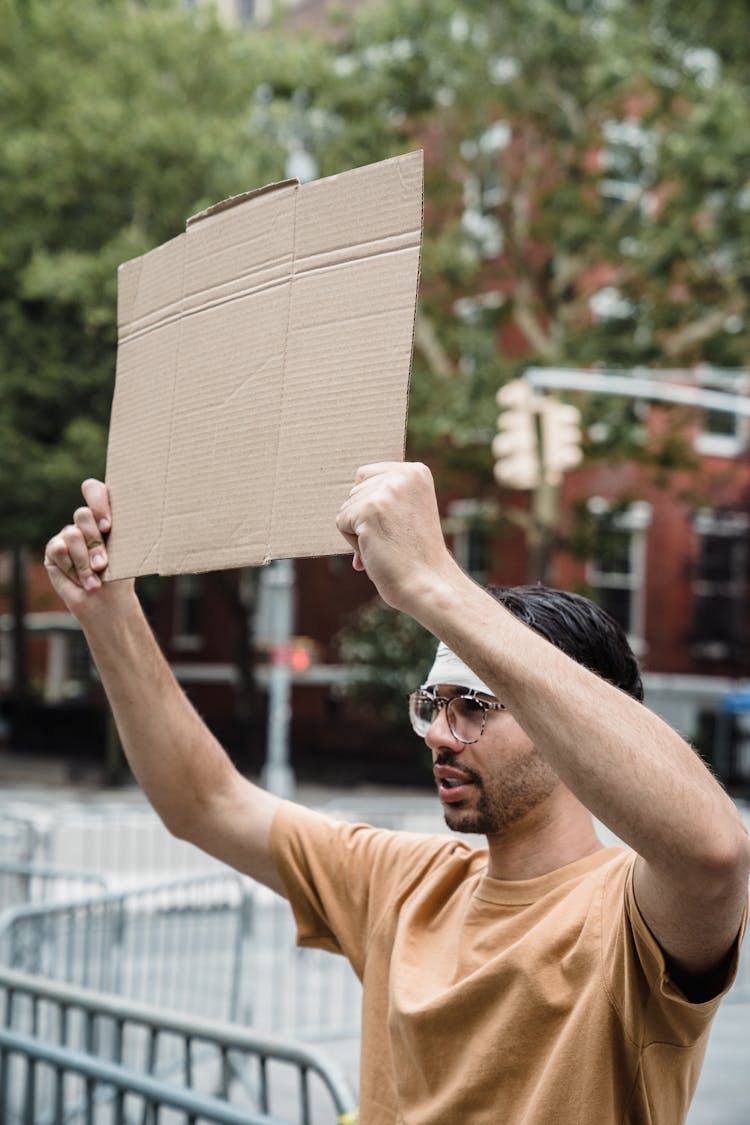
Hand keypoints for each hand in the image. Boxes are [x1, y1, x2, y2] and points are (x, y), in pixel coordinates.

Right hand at [44, 479, 133, 618]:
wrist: (107, 603)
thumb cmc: (121, 575)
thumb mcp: (128, 551)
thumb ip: (124, 529)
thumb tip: (138, 511)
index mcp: (104, 515)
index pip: (93, 491)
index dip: (97, 503)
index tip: (107, 527)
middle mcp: (85, 522)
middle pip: (82, 514)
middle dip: (95, 543)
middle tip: (103, 564)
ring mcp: (68, 534)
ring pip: (72, 534)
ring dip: (84, 562)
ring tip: (95, 580)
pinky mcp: (54, 549)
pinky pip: (58, 549)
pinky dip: (72, 569)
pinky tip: (82, 581)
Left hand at [335, 462, 458, 613]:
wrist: (428, 584)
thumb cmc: (416, 556)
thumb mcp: (409, 512)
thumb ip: (385, 496)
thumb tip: (349, 503)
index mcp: (416, 472)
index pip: (366, 476)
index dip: (373, 506)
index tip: (398, 527)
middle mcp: (403, 475)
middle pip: (355, 491)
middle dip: (365, 520)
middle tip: (394, 540)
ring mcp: (386, 490)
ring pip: (347, 508)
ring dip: (360, 532)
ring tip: (388, 545)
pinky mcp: (369, 509)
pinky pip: (342, 523)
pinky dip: (354, 543)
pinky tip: (379, 550)